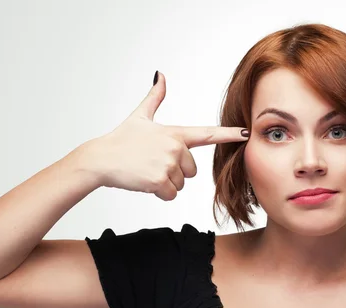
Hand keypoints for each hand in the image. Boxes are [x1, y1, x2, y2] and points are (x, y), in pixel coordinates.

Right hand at [78, 71, 248, 200]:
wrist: (100, 159)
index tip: (245, 133)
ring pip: (181, 184)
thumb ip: (155, 97)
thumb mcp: (140, 116)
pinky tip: (144, 181)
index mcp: (175, 133)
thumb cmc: (120, 140)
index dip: (228, 134)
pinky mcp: (159, 181)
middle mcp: (175, 147)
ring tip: (147, 171)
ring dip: (165, 183)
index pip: (207, 134)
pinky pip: (170, 194)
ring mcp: (168, 164)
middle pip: (191, 171)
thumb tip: (160, 75)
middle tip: (152, 164)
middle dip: (174, 172)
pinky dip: (158, 193)